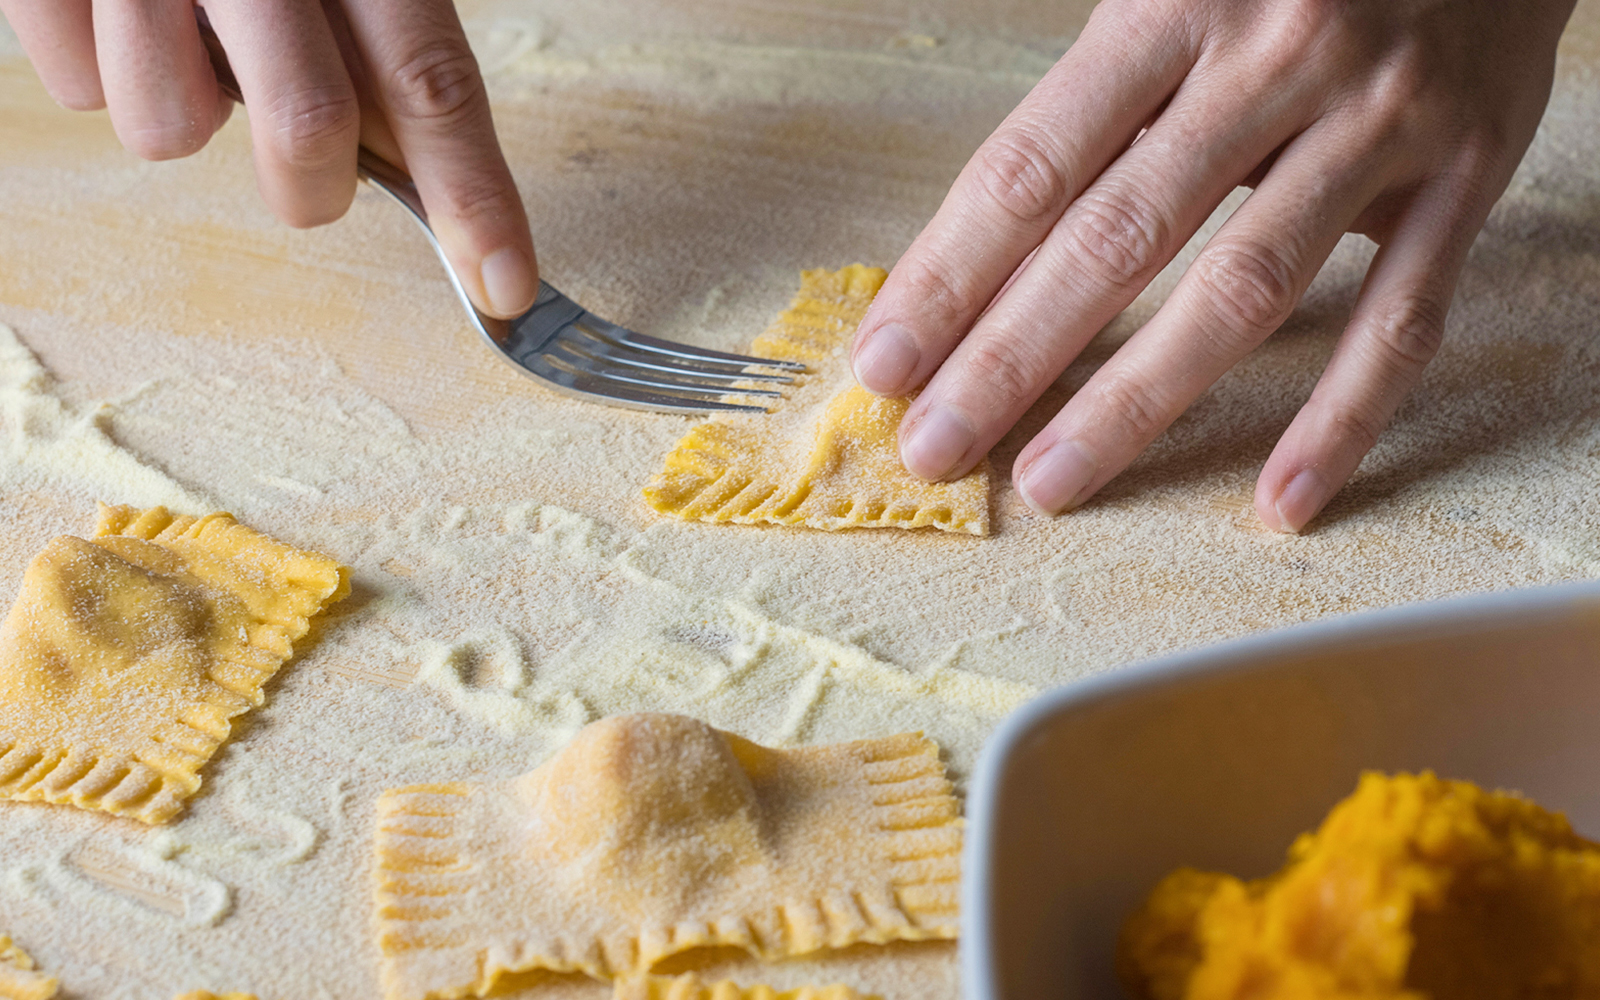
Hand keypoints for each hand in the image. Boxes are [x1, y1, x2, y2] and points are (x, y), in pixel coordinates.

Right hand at [1, 0, 537, 318]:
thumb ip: (382, 48)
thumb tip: (424, 173)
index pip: (430, 80)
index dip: (473, 194)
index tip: (504, 285)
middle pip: (308, 127)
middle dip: (313, 186)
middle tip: (306, 168)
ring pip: (170, 131)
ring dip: (186, 111)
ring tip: (186, 35)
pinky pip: (79, 91)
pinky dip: (102, 68)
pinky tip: (120, 11)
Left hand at [850, 0, 1575, 530]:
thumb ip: (1097, 112)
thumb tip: (981, 257)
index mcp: (1173, 6)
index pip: (1032, 168)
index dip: (949, 275)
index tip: (888, 363)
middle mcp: (1273, 60)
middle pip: (1117, 238)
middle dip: (1010, 358)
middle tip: (936, 445)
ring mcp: (1374, 121)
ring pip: (1243, 289)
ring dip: (1137, 401)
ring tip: (1051, 482)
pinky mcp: (1465, 173)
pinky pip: (1403, 318)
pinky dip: (1342, 420)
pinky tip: (1282, 501)